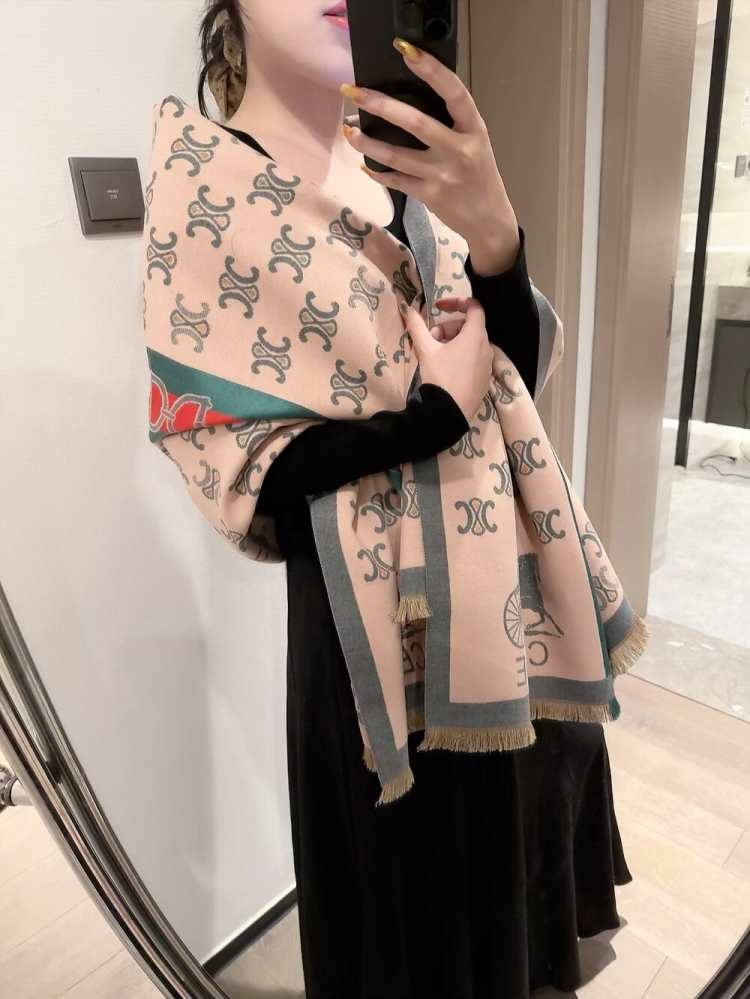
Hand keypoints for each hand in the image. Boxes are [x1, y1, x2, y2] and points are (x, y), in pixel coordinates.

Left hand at [340, 39, 519, 274]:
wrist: (489, 220)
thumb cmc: (479, 175)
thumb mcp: (475, 143)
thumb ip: (452, 124)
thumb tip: (410, 99)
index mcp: (474, 130)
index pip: (454, 93)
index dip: (431, 70)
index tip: (406, 50)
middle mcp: (459, 151)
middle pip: (416, 123)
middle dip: (380, 105)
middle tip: (353, 91)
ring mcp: (443, 175)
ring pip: (396, 155)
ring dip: (367, 143)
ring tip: (348, 130)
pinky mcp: (430, 196)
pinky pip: (396, 180)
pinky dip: (377, 172)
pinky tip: (365, 164)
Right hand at [403, 297, 493, 423]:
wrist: (448, 414)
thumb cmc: (439, 377)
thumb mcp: (425, 350)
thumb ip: (417, 326)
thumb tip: (408, 308)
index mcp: (475, 336)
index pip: (474, 307)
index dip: (456, 302)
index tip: (438, 307)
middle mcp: (487, 347)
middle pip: (469, 327)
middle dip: (447, 328)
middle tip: (430, 340)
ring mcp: (488, 365)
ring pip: (471, 344)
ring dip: (453, 343)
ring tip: (435, 356)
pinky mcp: (485, 379)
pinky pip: (474, 359)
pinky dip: (461, 357)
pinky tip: (445, 370)